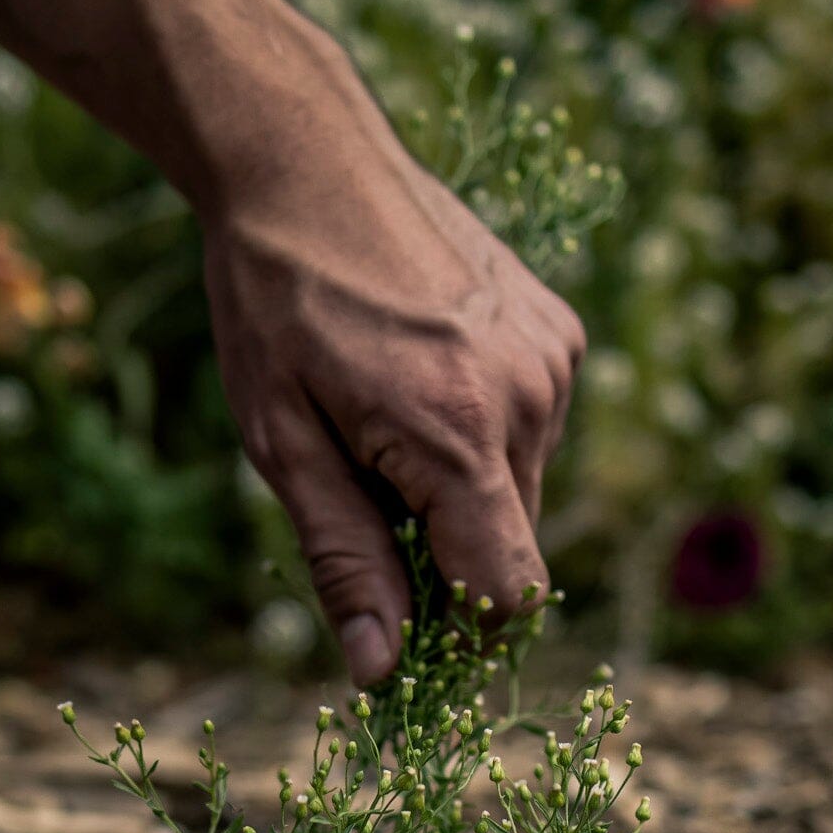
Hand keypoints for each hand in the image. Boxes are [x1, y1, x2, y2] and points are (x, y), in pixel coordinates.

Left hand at [202, 46, 584, 685]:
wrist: (305, 162)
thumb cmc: (276, 305)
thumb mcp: (282, 446)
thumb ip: (344, 560)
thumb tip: (382, 670)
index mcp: (459, 436)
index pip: (507, 593)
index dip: (460, 635)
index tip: (404, 634)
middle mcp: (531, 397)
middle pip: (511, 547)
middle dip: (444, 555)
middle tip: (357, 497)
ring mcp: (554, 356)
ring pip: (521, 489)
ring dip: (457, 493)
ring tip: (376, 421)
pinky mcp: (557, 328)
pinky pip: (530, 427)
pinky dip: (478, 437)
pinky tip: (413, 382)